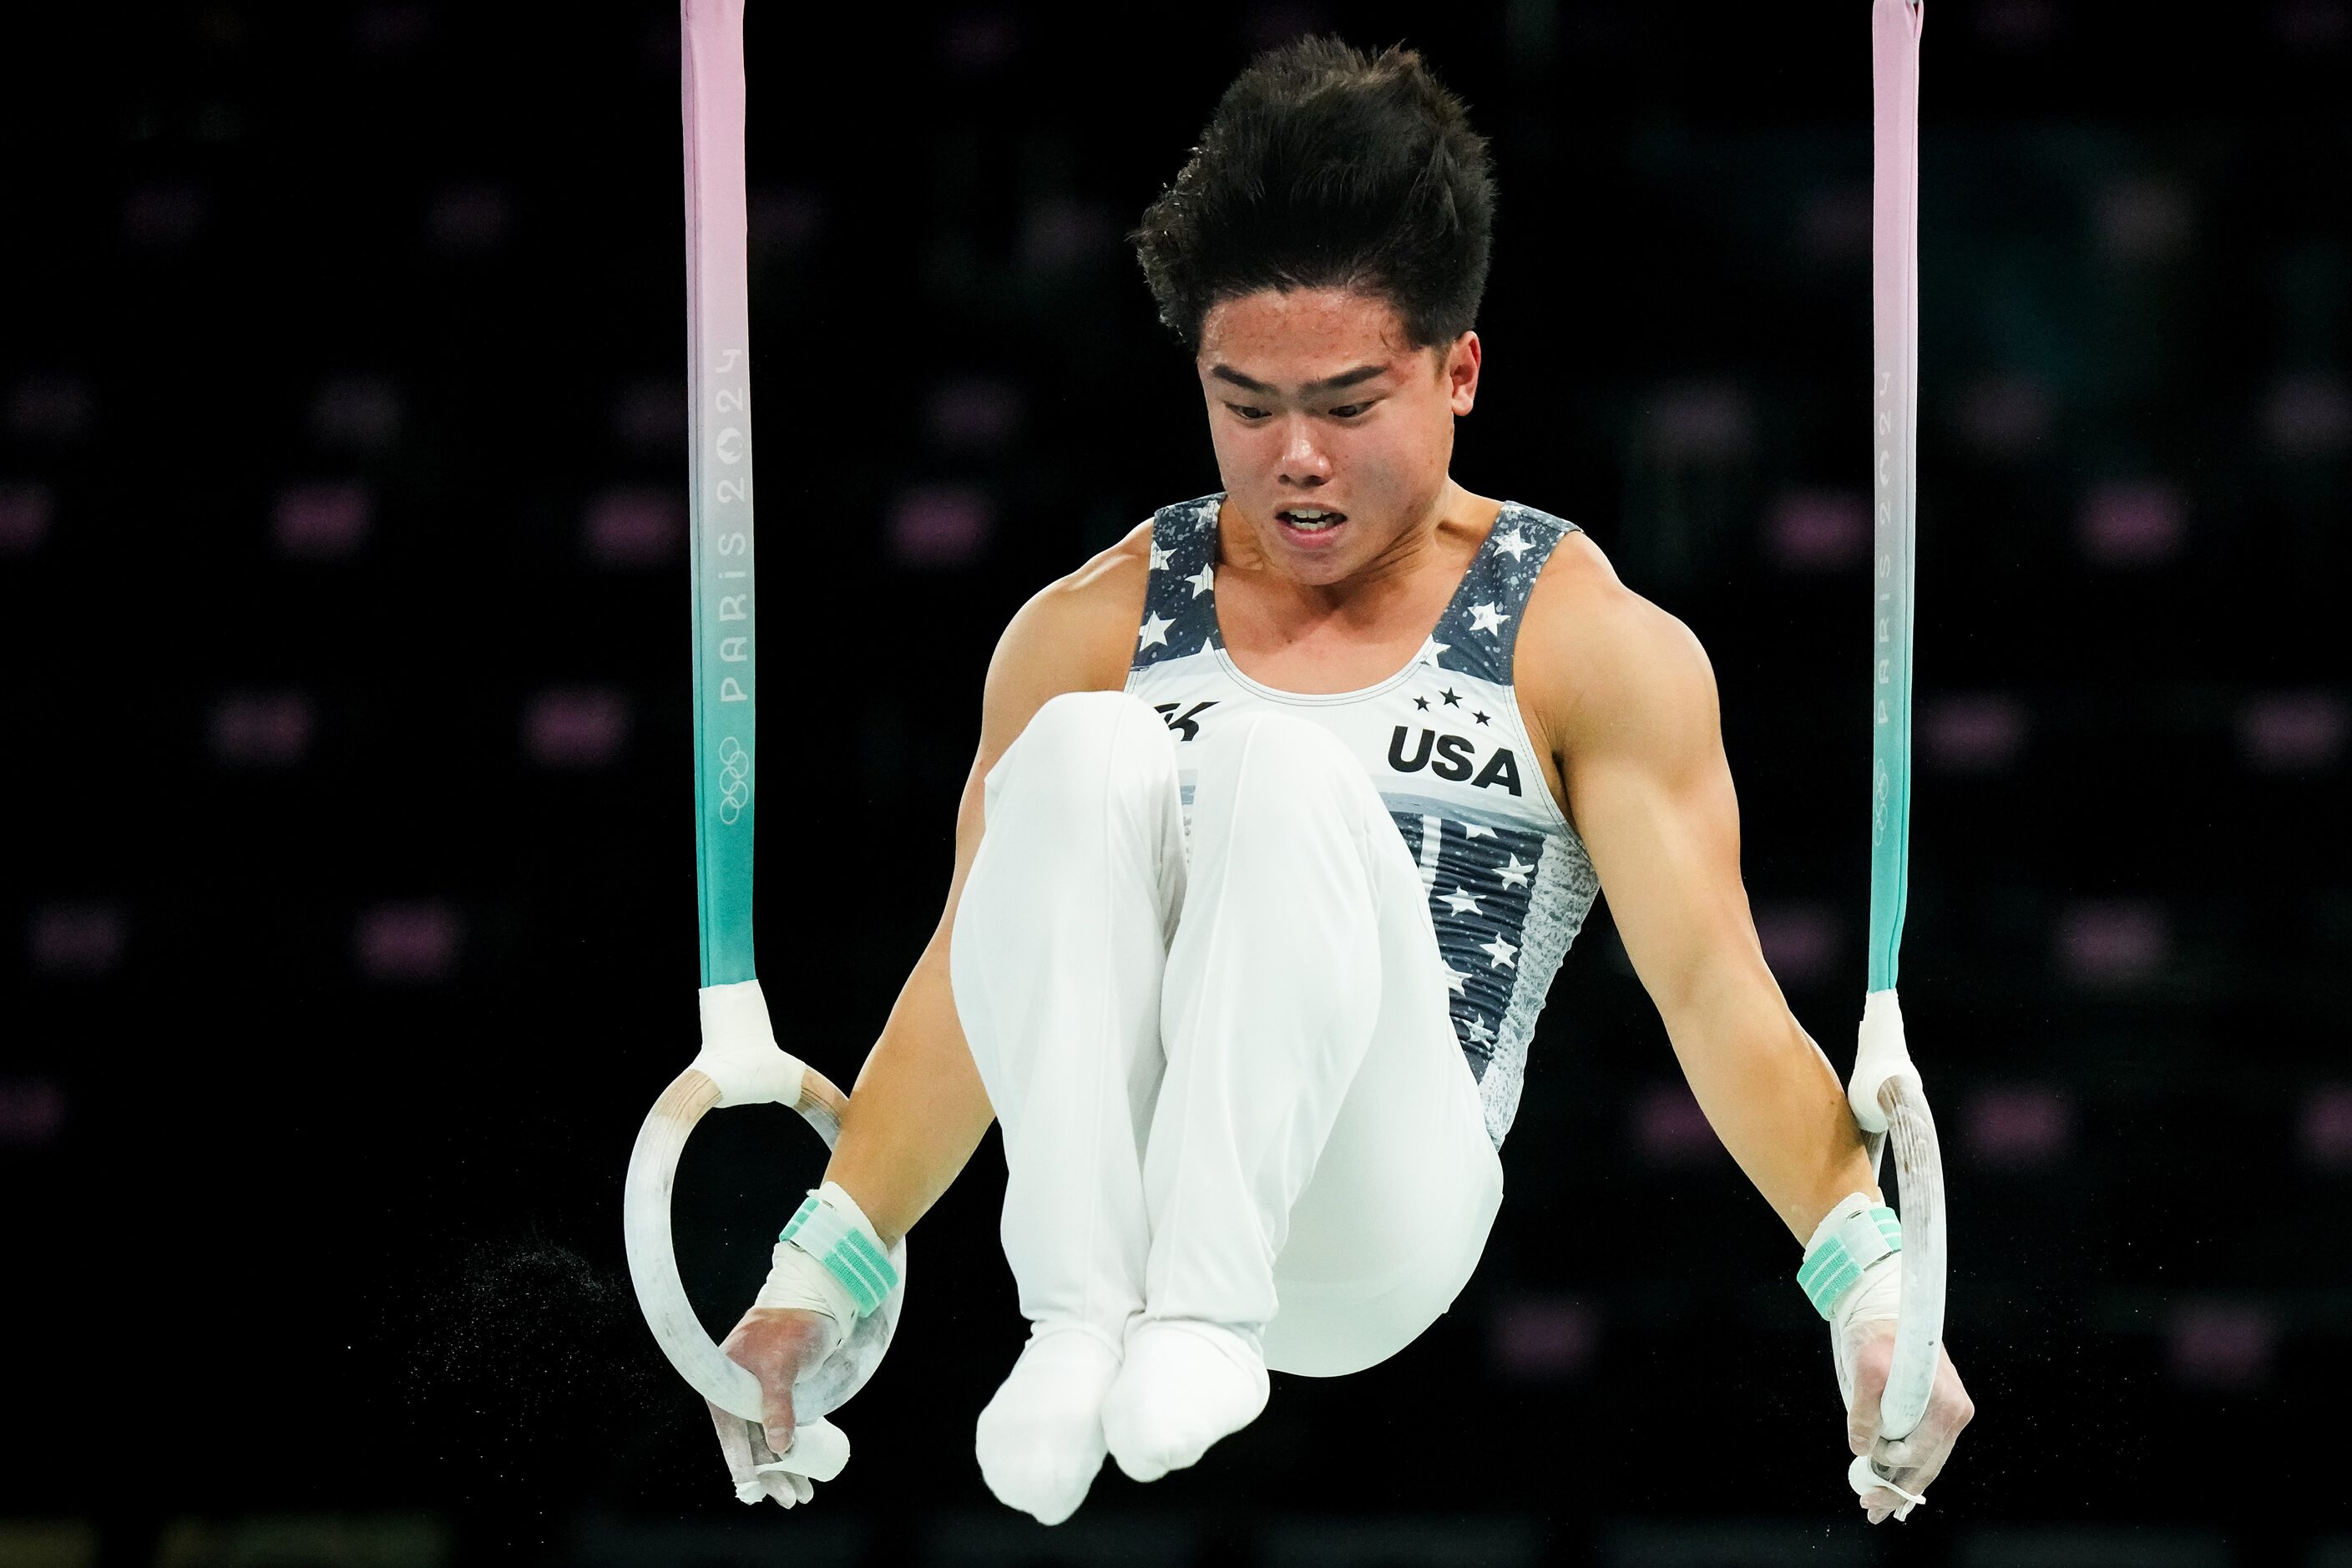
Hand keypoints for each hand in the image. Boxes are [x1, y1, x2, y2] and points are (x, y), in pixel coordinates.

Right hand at [709, 1306, 843, 1506]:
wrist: (813, 1298)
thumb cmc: (790, 1328)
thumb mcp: (781, 1366)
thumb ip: (777, 1405)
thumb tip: (778, 1449)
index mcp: (724, 1388)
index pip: (732, 1437)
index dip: (746, 1468)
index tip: (756, 1494)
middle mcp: (737, 1396)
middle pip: (751, 1445)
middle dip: (772, 1475)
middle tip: (791, 1499)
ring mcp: (758, 1397)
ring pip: (768, 1441)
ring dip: (785, 1469)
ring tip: (804, 1494)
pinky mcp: (779, 1395)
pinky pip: (782, 1430)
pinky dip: (793, 1450)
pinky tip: (805, 1472)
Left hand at [1844, 1324, 1974, 1522]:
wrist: (1884, 1309)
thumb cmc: (1878, 1336)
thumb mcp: (1865, 1373)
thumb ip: (1863, 1414)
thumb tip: (1860, 1448)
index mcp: (1946, 1405)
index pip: (1919, 1454)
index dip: (1892, 1473)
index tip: (1867, 1483)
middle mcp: (1955, 1412)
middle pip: (1927, 1465)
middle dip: (1898, 1490)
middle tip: (1871, 1509)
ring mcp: (1949, 1413)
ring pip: (1927, 1461)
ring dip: (1901, 1483)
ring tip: (1876, 1504)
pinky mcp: (1937, 1410)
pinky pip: (1925, 1447)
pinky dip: (1907, 1466)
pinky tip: (1891, 1483)